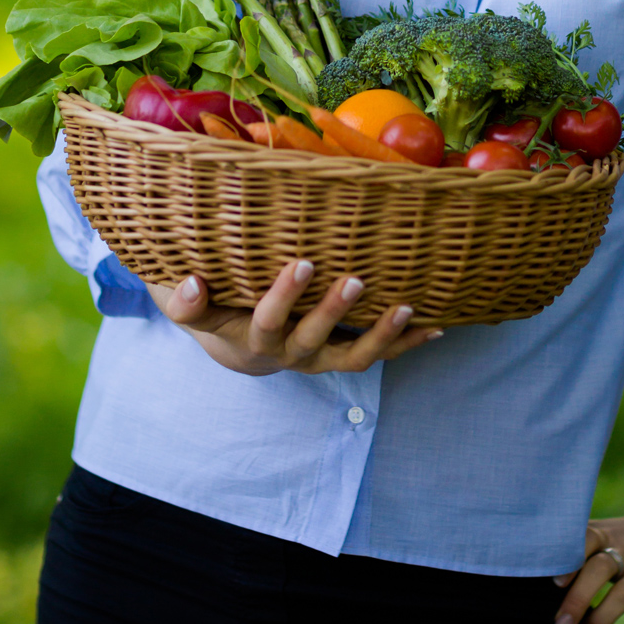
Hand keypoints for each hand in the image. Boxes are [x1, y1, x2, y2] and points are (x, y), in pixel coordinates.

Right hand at [146, 259, 442, 375]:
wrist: (240, 348)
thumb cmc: (220, 309)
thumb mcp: (197, 304)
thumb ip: (185, 298)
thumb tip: (188, 281)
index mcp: (248, 334)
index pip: (257, 319)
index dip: (269, 298)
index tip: (281, 265)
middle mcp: (285, 352)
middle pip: (308, 336)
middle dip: (331, 310)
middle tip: (353, 279)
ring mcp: (317, 358)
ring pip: (351, 355)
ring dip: (380, 334)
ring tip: (406, 307)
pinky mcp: (341, 357)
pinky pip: (376, 354)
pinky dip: (406, 343)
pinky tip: (438, 326)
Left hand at [551, 504, 623, 623]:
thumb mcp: (611, 533)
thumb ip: (582, 552)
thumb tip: (541, 584)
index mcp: (608, 534)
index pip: (584, 540)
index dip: (568, 560)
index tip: (553, 583)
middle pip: (599, 569)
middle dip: (578, 599)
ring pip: (622, 596)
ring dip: (599, 622)